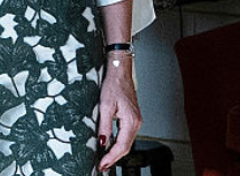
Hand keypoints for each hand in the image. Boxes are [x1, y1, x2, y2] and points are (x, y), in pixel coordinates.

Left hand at [97, 54, 141, 170]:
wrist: (120, 72)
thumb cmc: (113, 85)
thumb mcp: (105, 106)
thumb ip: (104, 126)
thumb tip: (102, 142)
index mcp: (131, 122)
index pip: (122, 146)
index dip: (112, 157)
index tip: (103, 164)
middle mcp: (136, 123)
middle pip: (126, 147)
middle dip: (114, 158)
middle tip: (102, 166)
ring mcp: (135, 121)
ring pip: (127, 142)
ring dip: (116, 152)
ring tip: (104, 160)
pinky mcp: (132, 118)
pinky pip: (126, 135)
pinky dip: (119, 143)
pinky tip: (110, 146)